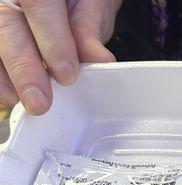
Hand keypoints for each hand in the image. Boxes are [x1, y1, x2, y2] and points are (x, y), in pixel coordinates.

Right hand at [0, 0, 121, 114]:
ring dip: (8, 77)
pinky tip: (13, 95)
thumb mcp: (92, 5)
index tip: (66, 75)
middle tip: (40, 101)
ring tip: (28, 102)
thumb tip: (96, 58)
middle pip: (7, 28)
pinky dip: (0, 78)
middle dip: (25, 69)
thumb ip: (88, 29)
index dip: (52, 42)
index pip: (40, 6)